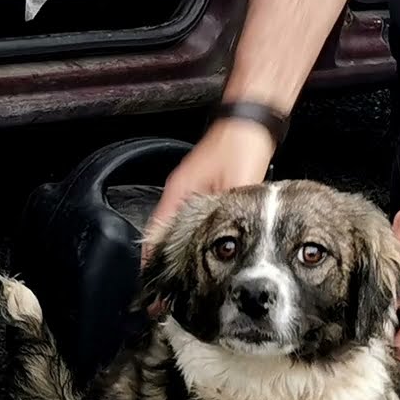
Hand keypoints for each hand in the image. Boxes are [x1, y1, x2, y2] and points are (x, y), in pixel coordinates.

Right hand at [143, 118, 275, 264]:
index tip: (149, 273)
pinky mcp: (204, 188)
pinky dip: (191, 232)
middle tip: (165, 278)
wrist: (249, 121)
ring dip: (177, 244)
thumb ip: (231, 209)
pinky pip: (191, 217)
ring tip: (179, 268)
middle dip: (164, 255)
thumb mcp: (237, 180)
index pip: (157, 228)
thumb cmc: (239, 143)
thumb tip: (231, 235)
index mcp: (179, 190)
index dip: (152, 254)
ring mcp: (191, 189)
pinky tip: (200, 244)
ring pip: (178, 224)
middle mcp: (180, 190)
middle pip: (164, 229)